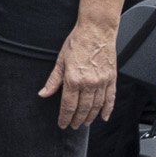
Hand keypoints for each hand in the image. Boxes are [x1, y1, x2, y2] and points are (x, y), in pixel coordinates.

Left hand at [39, 15, 118, 130]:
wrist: (96, 30)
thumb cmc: (78, 42)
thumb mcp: (60, 60)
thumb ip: (53, 80)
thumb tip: (43, 93)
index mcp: (73, 79)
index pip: (68, 105)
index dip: (65, 117)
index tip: (62, 124)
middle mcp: (89, 83)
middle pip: (82, 109)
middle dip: (77, 120)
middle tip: (74, 126)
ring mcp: (102, 82)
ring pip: (96, 106)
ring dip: (90, 117)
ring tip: (85, 123)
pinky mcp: (111, 78)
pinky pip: (110, 98)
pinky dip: (107, 109)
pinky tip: (104, 116)